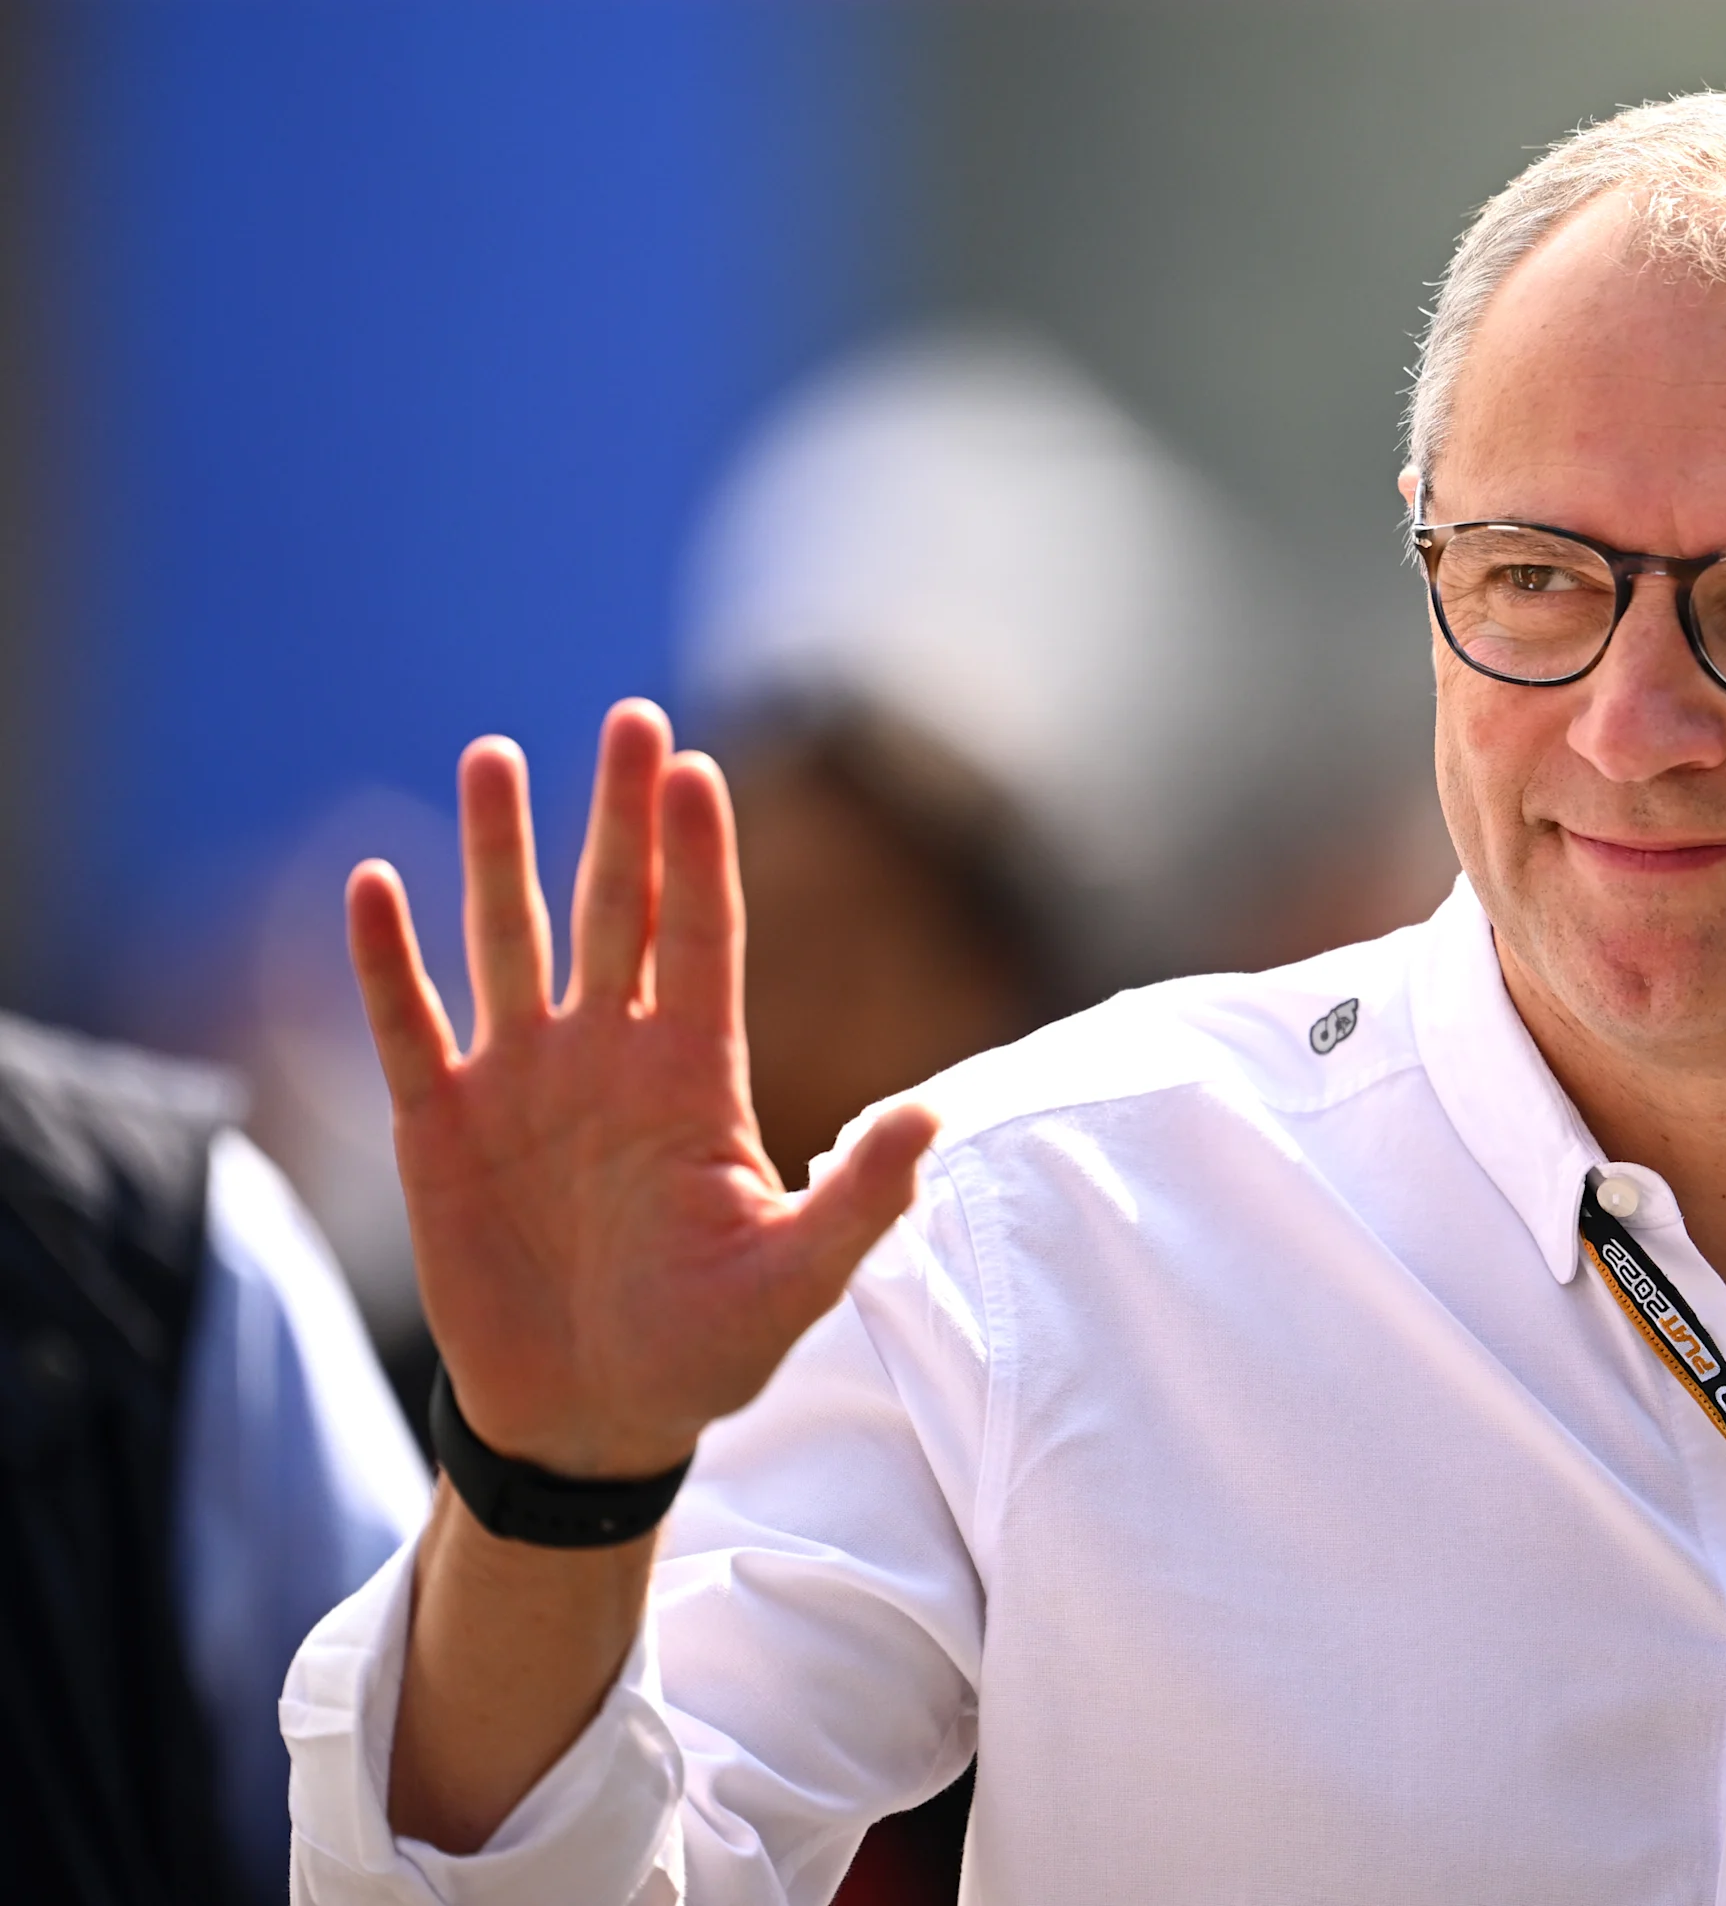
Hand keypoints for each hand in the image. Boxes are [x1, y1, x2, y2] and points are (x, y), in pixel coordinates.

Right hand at [348, 700, 938, 1478]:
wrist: (593, 1422)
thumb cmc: (706, 1350)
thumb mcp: (797, 1280)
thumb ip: (860, 1199)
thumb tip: (934, 1117)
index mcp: (696, 1077)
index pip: (703, 938)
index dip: (700, 856)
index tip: (697, 770)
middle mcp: (610, 1056)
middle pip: (616, 908)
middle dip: (620, 815)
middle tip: (630, 719)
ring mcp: (524, 1083)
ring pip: (509, 940)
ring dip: (500, 852)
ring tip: (496, 754)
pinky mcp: (441, 1128)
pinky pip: (410, 1026)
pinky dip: (388, 960)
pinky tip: (377, 881)